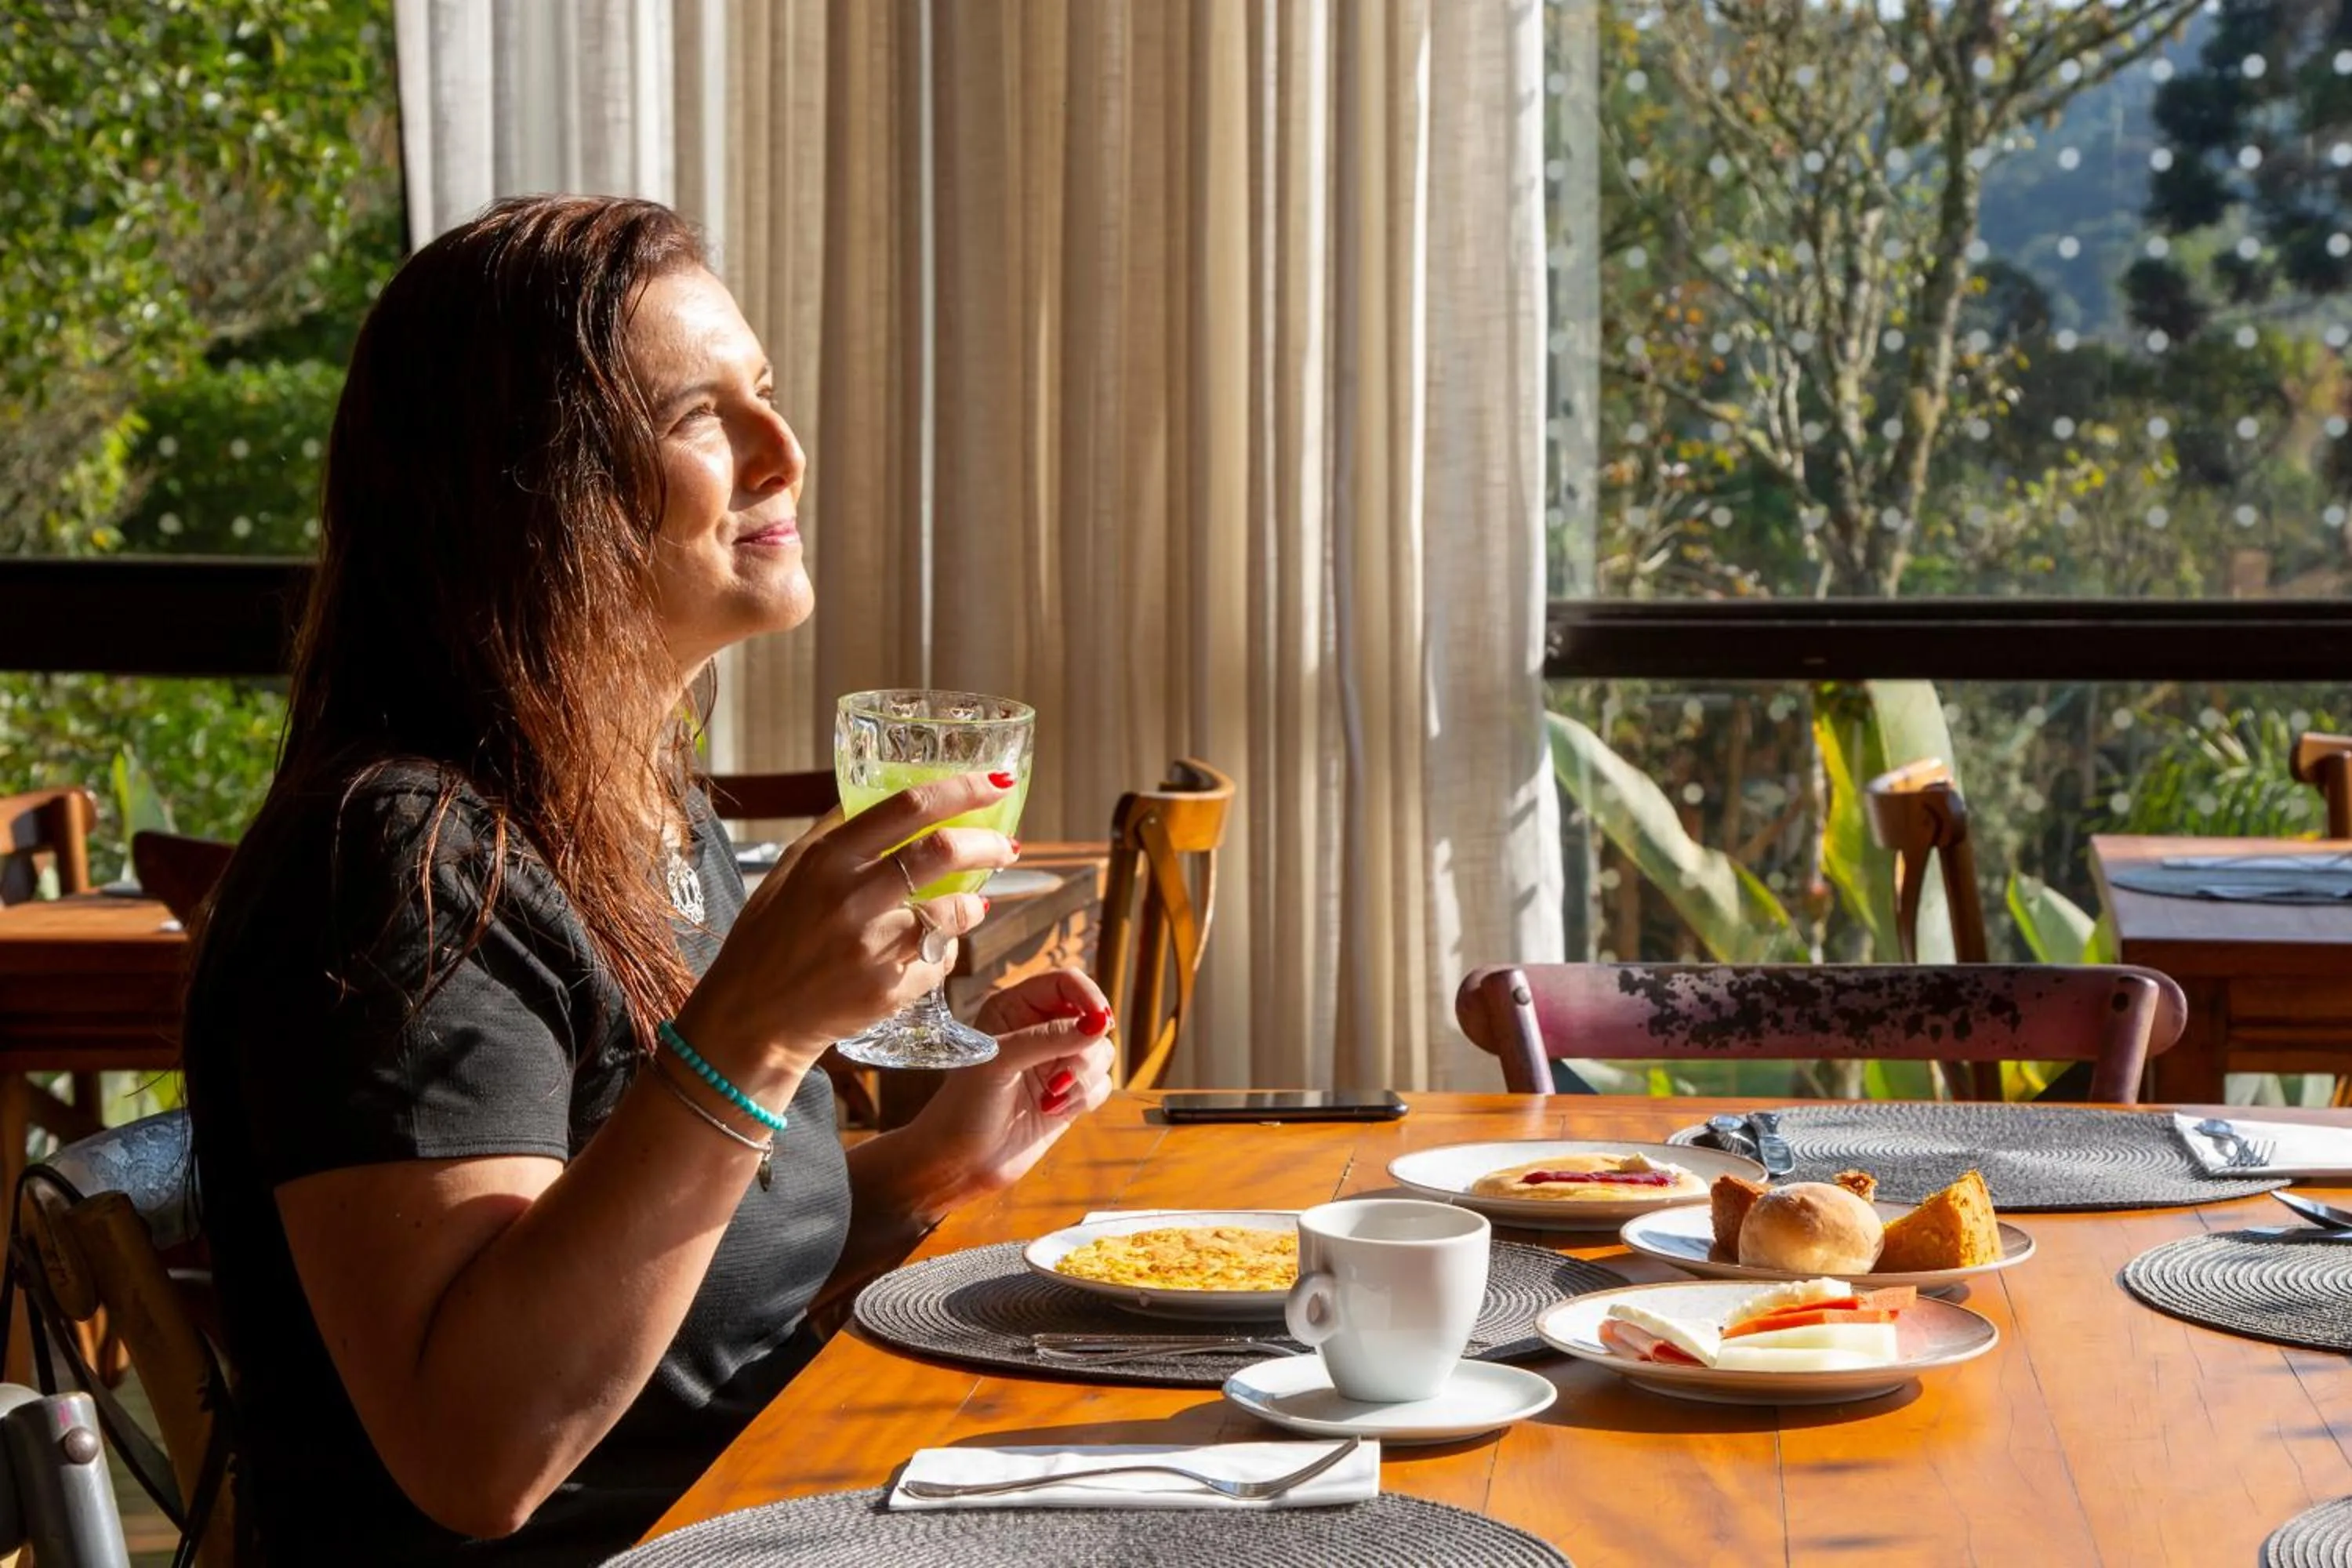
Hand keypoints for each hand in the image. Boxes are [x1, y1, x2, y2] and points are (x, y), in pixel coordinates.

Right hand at [676, 772, 1019, 1074]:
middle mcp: (851, 899)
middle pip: (943, 852)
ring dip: (973, 904)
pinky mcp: (889, 991)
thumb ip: (836, 832)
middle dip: (988, 844)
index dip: (961, 790)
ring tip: (971, 904)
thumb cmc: (771, 937)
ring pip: (955, 912)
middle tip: (1006, 845)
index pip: (907, 808)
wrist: (754, 1017)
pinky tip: (927, 950)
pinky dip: (944, 951)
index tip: (996, 783)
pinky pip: (941, 960)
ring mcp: (873, 948)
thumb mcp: (791, 871)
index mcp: (827, 859)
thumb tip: (883, 792)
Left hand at [905, 968, 1117, 1202]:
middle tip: (1058, 1076)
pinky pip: (1101, 1083)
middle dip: (1084, 1049)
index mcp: (1015, 1007)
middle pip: (1092, 1017)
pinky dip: (1084, 1098)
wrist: (960, 1163)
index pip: (1066, 982)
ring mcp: (1056, 1062)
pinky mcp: (1069, 1093)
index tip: (1101, 1022)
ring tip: (1051, 1098)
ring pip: (1102, 1052)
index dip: (1089, 997)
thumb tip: (1100, 1025)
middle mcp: (1038, 1029)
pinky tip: (1052, 1111)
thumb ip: (1049, 1038)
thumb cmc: (964, 1106)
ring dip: (1082, 1078)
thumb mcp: (1000, 1062)